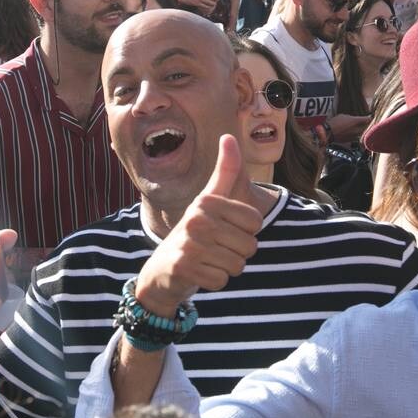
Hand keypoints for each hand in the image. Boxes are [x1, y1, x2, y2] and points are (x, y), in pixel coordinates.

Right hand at [134, 135, 260, 314]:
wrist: (161, 270)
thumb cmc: (194, 232)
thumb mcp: (209, 200)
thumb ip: (225, 171)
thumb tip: (228, 136)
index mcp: (207, 201)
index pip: (256, 222)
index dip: (246, 232)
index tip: (225, 230)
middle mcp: (197, 219)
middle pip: (250, 246)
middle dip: (237, 253)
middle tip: (215, 249)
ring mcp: (189, 244)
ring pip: (238, 265)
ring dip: (226, 268)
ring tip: (208, 260)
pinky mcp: (184, 268)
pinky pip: (222, 281)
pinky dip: (214, 282)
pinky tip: (200, 273)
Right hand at [328, 113, 371, 142]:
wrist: (327, 133)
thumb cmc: (334, 122)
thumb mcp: (343, 116)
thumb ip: (352, 118)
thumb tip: (356, 119)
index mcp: (356, 121)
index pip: (368, 119)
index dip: (370, 118)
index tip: (371, 117)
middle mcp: (357, 129)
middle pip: (368, 128)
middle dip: (369, 125)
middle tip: (368, 123)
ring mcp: (355, 136)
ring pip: (364, 134)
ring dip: (364, 131)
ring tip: (362, 128)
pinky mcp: (351, 141)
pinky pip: (358, 137)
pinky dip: (358, 135)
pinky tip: (355, 133)